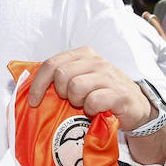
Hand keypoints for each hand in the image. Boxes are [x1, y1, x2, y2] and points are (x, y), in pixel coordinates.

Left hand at [28, 46, 153, 131]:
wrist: (136, 106)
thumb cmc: (103, 93)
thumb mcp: (82, 79)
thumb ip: (61, 77)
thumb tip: (29, 85)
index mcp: (83, 55)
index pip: (51, 63)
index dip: (38, 84)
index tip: (34, 101)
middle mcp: (96, 61)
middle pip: (61, 75)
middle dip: (61, 93)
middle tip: (71, 101)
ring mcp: (108, 76)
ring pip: (75, 86)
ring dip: (76, 102)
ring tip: (85, 105)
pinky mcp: (118, 93)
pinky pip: (93, 101)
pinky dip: (90, 110)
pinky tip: (96, 111)